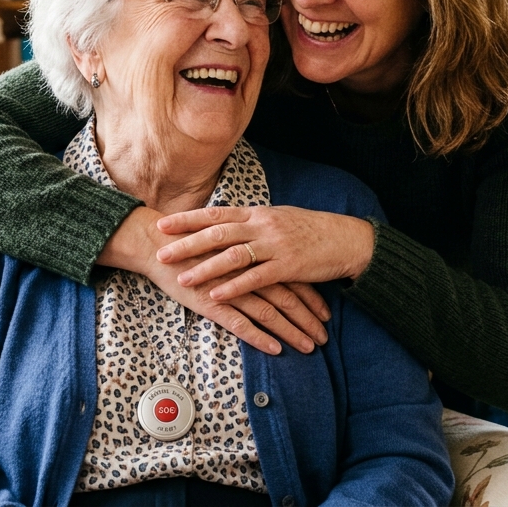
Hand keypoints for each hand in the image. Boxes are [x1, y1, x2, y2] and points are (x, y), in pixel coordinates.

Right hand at [98, 207, 328, 353]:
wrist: (156, 243)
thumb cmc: (189, 242)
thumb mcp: (225, 243)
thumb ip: (246, 254)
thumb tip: (266, 266)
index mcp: (252, 253)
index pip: (291, 276)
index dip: (311, 296)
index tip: (325, 313)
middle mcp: (246, 270)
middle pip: (287, 296)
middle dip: (308, 318)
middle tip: (324, 337)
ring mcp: (230, 287)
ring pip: (270, 312)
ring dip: (292, 331)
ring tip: (309, 347)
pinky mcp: (212, 302)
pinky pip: (241, 323)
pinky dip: (260, 337)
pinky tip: (276, 350)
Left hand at [156, 205, 374, 301]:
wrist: (346, 239)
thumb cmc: (309, 230)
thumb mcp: (276, 219)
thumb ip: (249, 222)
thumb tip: (222, 224)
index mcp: (257, 213)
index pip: (215, 214)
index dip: (187, 220)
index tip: (162, 224)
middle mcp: (262, 226)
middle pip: (218, 233)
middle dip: (187, 244)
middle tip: (161, 252)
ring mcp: (275, 246)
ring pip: (234, 255)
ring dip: (206, 268)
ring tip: (183, 278)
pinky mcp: (289, 267)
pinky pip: (257, 278)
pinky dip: (235, 287)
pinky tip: (216, 295)